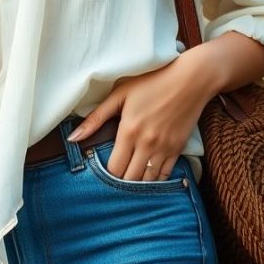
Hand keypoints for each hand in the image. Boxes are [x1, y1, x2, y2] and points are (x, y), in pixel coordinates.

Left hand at [65, 53, 219, 181]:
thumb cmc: (152, 82)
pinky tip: (146, 177)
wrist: (191, 79)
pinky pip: (166, 176)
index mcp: (129, 131)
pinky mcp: (179, 149)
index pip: (114, 168)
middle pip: (130, 178)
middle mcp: (147, 144)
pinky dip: (155, 180)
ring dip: (137, 183)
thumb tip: (72, 138)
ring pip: (148, 181)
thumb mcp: (119, 94)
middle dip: (120, 181)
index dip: (105, 174)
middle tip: (112, 179)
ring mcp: (165, 149)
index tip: (100, 172)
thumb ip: (95, 118)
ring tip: (128, 179)